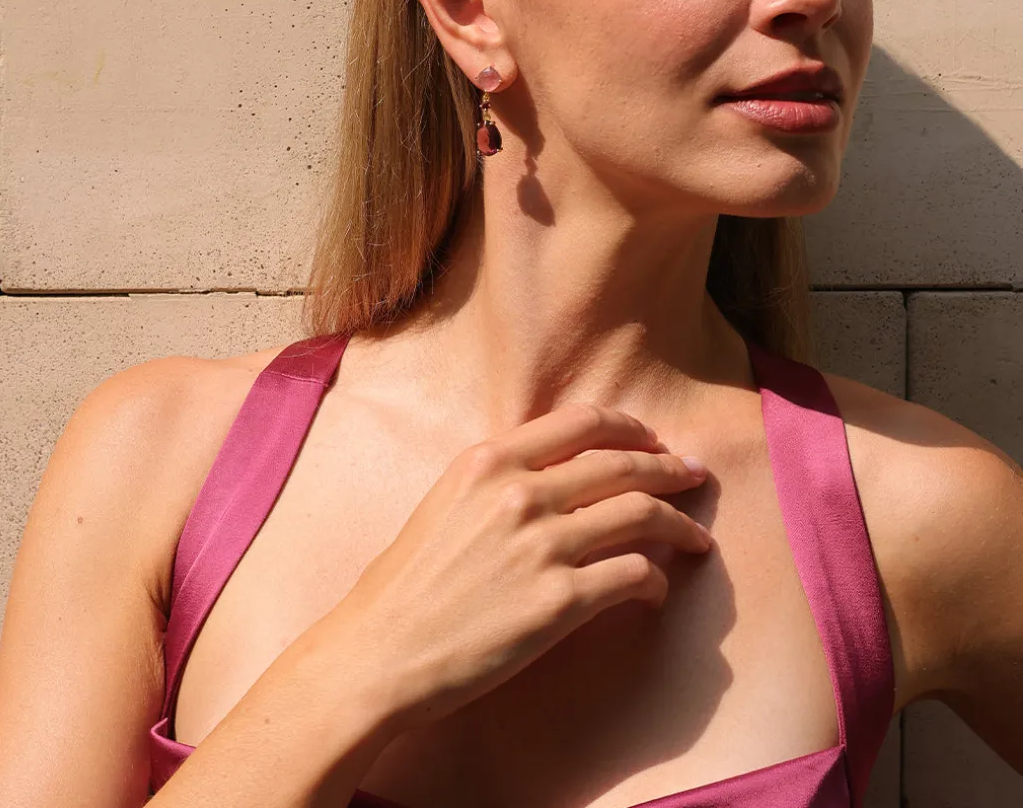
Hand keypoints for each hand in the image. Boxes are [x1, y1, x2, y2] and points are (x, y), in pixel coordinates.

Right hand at [341, 401, 709, 726]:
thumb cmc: (404, 586)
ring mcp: (543, 544)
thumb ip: (500, 480)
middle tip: (694, 477)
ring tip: (697, 538)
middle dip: (669, 468)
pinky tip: (656, 592)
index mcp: (490, 460)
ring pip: (641, 513)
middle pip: (623, 463)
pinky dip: (656, 581)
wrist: (378, 653)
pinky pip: (634, 575)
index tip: (653, 438)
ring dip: (679, 524)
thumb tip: (558, 479)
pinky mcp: (560, 602)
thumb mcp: (446, 503)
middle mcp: (521, 491)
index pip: (583, 422)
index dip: (631, 426)